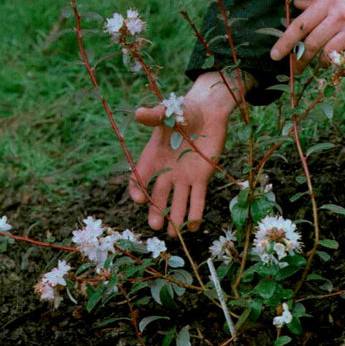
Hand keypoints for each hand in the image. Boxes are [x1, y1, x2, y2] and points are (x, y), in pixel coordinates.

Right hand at [128, 72, 243, 234]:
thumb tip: (139, 112)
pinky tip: (193, 227)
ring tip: (173, 234)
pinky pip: (197, 199)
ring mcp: (184, 177)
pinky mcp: (201, 178)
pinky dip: (195, 213)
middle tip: (155, 226)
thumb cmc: (183, 110)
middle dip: (156, 211)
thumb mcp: (168, 112)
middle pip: (158, 195)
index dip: (137, 189)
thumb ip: (154, 115)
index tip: (139, 198)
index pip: (139, 177)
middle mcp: (166, 171)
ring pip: (177, 202)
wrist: (208, 112)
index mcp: (153, 156)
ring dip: (174, 218)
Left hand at [270, 0, 344, 71]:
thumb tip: (297, 4)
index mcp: (330, 1)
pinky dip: (340, 64)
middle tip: (293, 69)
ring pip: (328, 55)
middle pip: (312, 44)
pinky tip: (337, 64)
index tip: (275, 55)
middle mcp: (339, 17)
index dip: (285, 42)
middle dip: (299, 60)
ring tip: (315, 66)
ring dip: (319, 63)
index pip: (301, 25)